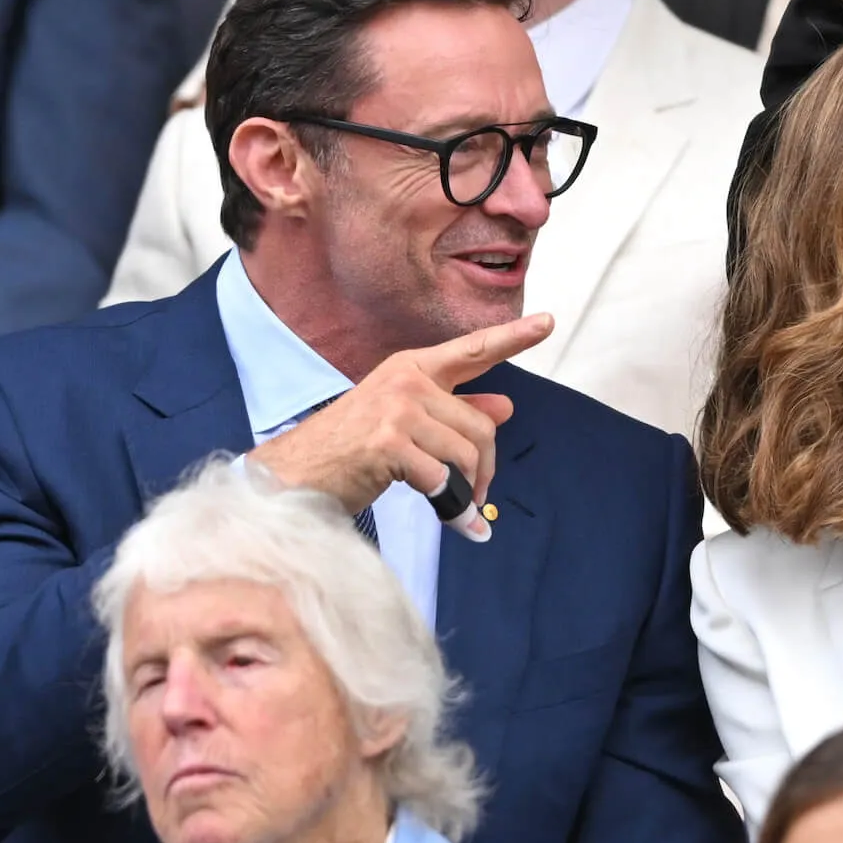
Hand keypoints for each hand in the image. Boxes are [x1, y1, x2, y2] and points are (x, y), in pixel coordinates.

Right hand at [248, 313, 553, 513]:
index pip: (472, 351)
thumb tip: (505, 405)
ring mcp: (396, 408)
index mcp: (411, 368)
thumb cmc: (349, 450)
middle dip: (485, 469)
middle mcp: (406, 380)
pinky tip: (451, 521)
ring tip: (457, 509)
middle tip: (476, 496)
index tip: (549, 321)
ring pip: (466, 454)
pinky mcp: (388, 442)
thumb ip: (455, 412)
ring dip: (468, 492)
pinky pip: (443, 480)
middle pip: (480, 427)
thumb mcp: (405, 422)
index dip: (513, 336)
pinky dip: (452, 509)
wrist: (293, 475)